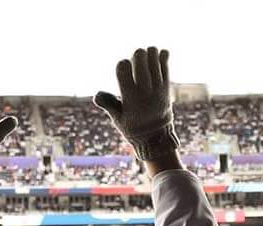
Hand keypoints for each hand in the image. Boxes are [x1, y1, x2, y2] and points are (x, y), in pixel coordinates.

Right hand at [94, 46, 179, 161]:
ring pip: (153, 56)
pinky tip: (156, 58)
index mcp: (130, 96)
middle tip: (135, 62)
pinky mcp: (167, 84)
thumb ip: (108, 104)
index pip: (123, 67)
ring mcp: (158, 86)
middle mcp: (145, 89)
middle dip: (135, 55)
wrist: (156, 135)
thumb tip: (96, 95)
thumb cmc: (132, 127)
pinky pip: (165, 62)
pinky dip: (161, 55)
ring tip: (145, 59)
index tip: (122, 71)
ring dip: (148, 53)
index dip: (121, 64)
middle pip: (139, 57)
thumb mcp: (117, 118)